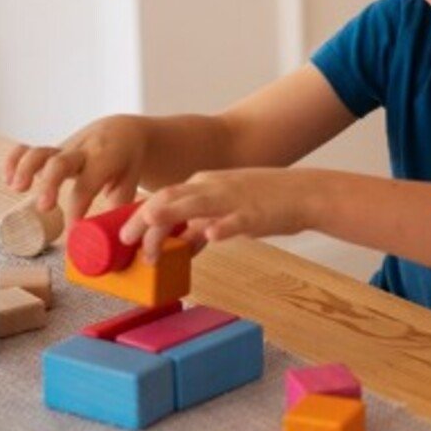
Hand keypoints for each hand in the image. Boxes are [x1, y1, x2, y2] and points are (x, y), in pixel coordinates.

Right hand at [4, 115, 150, 219]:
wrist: (123, 132)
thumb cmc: (126, 163)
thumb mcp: (130, 183)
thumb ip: (120, 207)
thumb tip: (114, 238)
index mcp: (106, 161)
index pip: (88, 185)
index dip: (79, 208)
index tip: (74, 231)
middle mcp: (83, 152)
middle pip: (61, 163)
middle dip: (49, 184)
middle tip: (44, 207)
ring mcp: (64, 149)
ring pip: (41, 152)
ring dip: (25, 168)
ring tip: (17, 189)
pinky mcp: (52, 150)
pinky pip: (28, 149)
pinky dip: (15, 160)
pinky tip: (8, 178)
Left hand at [119, 168, 312, 261]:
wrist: (306, 193)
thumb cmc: (265, 203)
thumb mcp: (225, 210)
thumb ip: (200, 227)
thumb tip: (178, 246)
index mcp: (203, 184)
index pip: (162, 197)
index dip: (139, 217)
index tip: (125, 237)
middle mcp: (212, 188)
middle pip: (168, 198)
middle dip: (143, 219)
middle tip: (125, 242)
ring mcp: (233, 199)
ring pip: (195, 204)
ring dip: (169, 218)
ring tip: (149, 233)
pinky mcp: (255, 213)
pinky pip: (236, 220)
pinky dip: (223, 227)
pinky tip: (212, 236)